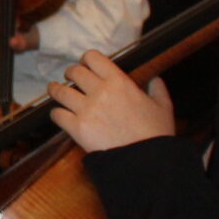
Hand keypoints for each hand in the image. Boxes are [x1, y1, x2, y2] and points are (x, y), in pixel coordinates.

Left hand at [47, 50, 174, 151]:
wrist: (146, 160)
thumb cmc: (156, 133)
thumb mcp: (163, 107)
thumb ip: (158, 91)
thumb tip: (156, 80)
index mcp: (119, 81)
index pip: (93, 57)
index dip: (86, 59)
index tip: (85, 65)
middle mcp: (99, 91)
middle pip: (74, 72)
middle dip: (70, 73)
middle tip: (70, 78)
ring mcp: (86, 109)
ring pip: (60, 91)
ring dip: (56, 90)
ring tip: (55, 91)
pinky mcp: (77, 128)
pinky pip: (57, 114)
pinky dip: (56, 114)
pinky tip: (59, 115)